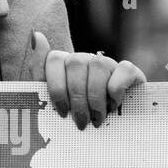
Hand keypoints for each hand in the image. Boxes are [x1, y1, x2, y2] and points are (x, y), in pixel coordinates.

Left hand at [27, 31, 145, 128]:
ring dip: (96, 97)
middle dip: (77, 97)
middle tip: (82, 121)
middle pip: (75, 63)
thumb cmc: (74, 116)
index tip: (62, 112)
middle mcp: (85, 59)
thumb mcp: (50, 100)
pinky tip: (114, 104)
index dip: (57, 88)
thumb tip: (36, 35)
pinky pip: (125, 69)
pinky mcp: (131, 72)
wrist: (110, 132)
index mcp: (64, 63)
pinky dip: (117, 88)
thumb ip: (39, 70)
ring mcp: (108, 64)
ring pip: (98, 65)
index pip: (54, 59)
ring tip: (97, 118)